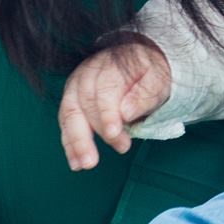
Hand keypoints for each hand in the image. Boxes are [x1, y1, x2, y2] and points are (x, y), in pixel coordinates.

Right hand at [58, 39, 172, 168]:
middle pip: (83, 104)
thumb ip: (143, 95)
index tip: (113, 134)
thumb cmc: (149, 72)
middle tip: (95, 160)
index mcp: (112, 66)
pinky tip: (76, 161)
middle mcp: (89, 73)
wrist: (140, 59)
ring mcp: (77, 84)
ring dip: (74, 142)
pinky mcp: (72, 97)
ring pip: (69, 113)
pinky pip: (66, 121)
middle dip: (88, 135)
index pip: (105, 91)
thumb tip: (126, 113)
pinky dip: (69, 142)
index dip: (107, 114)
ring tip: (83, 164)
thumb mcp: (157, 79)